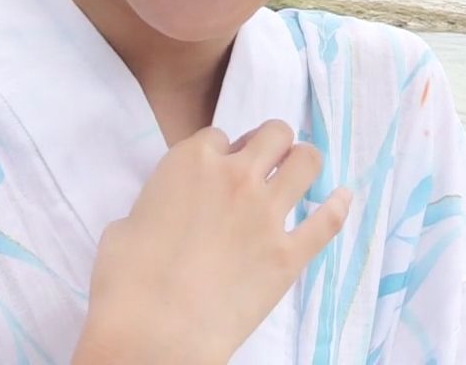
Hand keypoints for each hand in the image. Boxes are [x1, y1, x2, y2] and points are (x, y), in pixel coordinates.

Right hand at [72, 120, 350, 364]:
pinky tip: (341, 199)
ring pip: (307, 162)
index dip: (221, 153)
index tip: (219, 170)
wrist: (154, 331)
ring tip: (300, 174)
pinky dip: (338, 207)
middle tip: (266, 164)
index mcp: (191, 162)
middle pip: (274, 133)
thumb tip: (159, 216)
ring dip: (305, 163)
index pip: (219, 136)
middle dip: (271, 144)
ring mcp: (267, 214)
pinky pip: (328, 221)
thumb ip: (154, 205)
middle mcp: (235, 177)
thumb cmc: (126, 282)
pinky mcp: (289, 254)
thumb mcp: (124, 226)